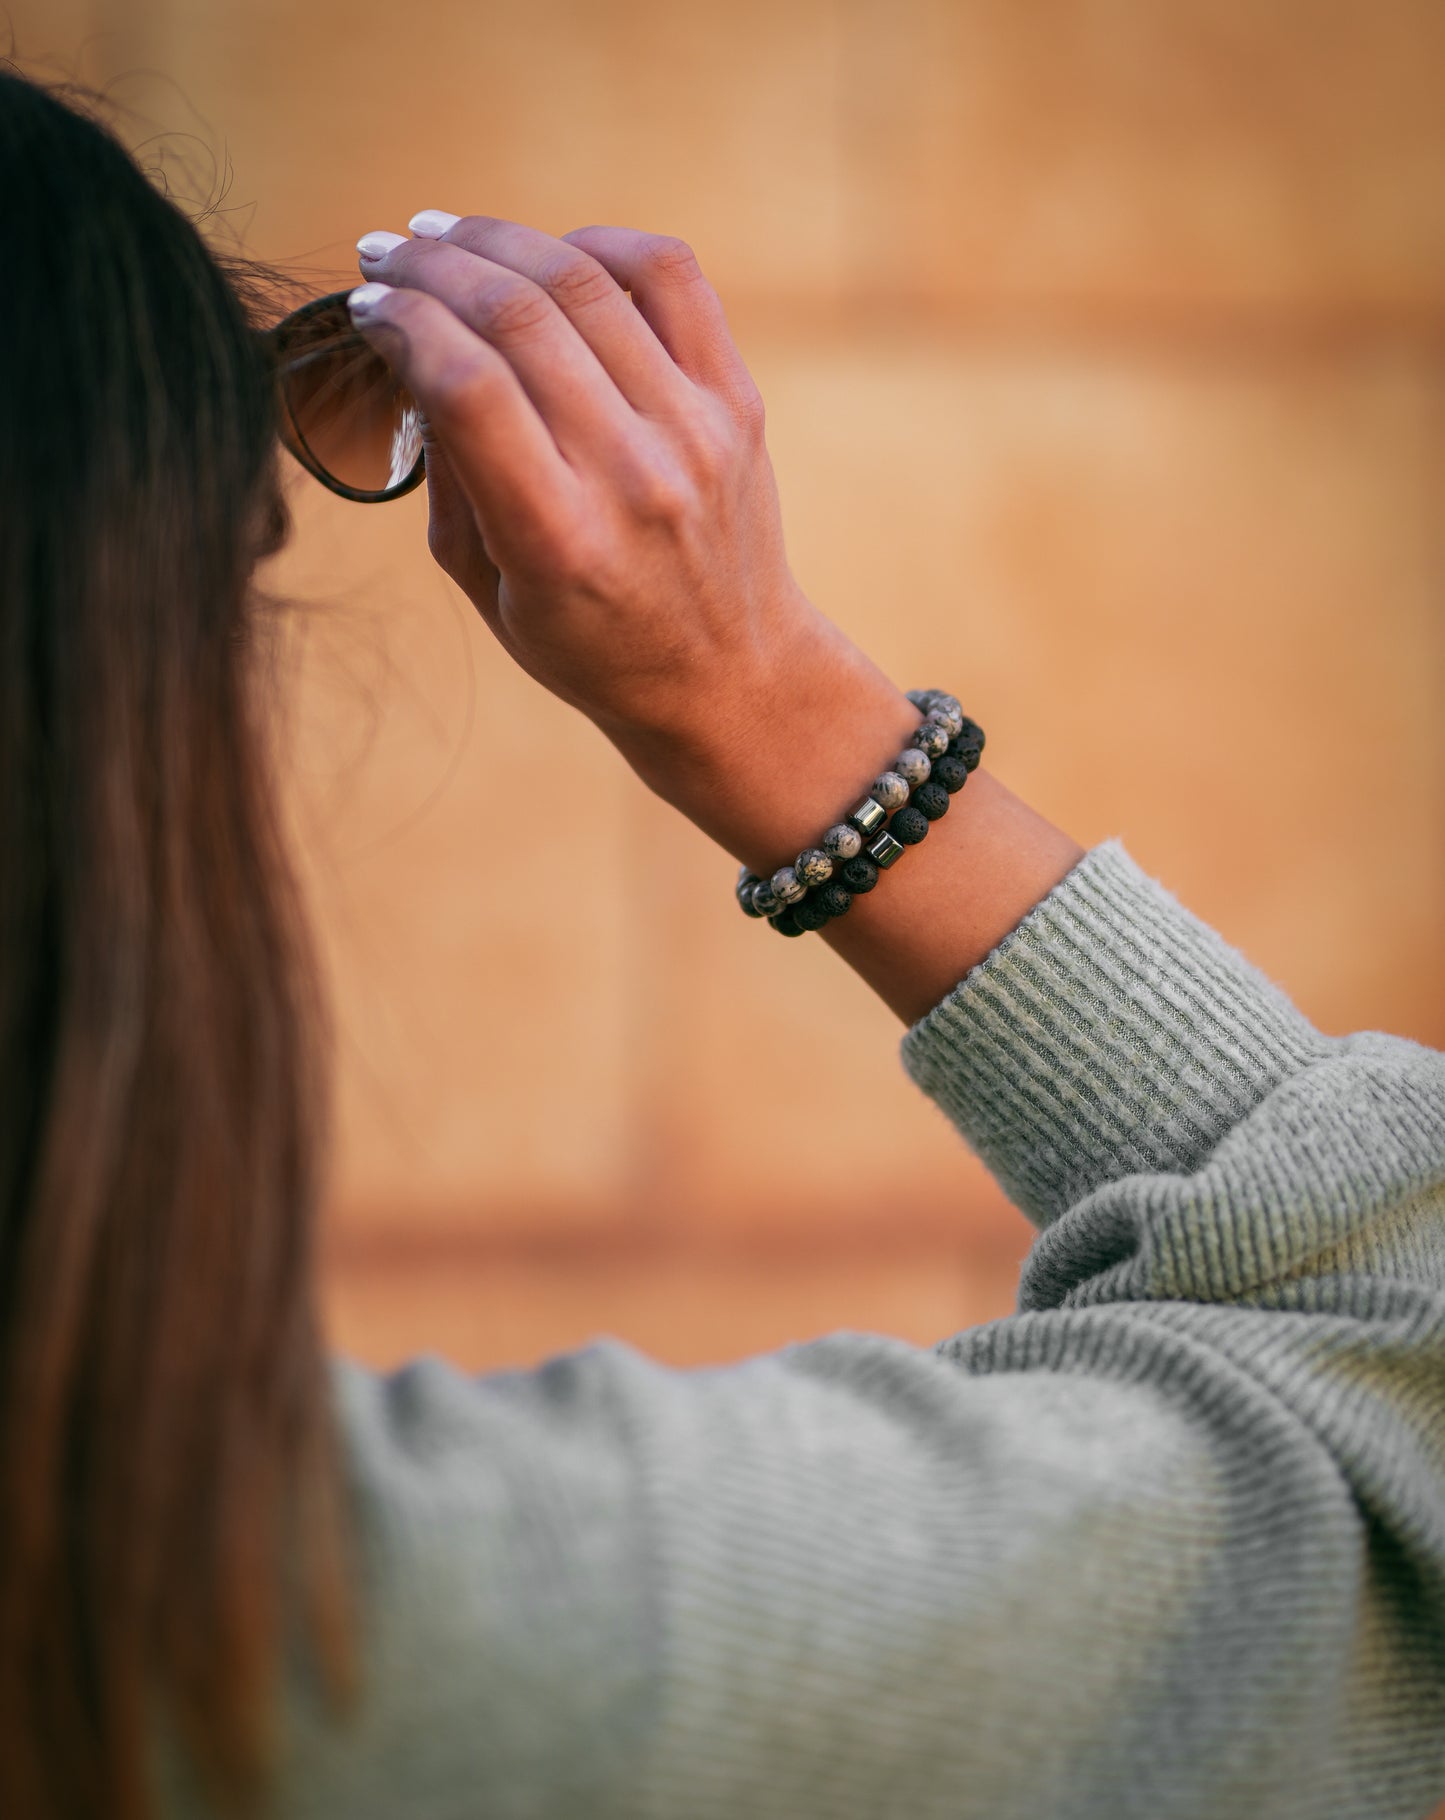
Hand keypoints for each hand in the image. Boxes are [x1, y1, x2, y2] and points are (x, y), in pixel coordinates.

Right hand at [350, 214, 853, 776]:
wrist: (729, 678)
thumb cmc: (592, 646)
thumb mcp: (490, 592)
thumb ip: (449, 481)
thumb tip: (417, 353)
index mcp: (559, 541)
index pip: (467, 385)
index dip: (402, 322)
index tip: (367, 310)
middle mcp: (633, 477)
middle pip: (516, 318)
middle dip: (431, 266)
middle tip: (385, 254)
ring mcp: (694, 431)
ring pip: (584, 281)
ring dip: (497, 240)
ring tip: (445, 236)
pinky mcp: (736, 402)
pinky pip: (671, 277)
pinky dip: (602, 242)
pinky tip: (554, 252)